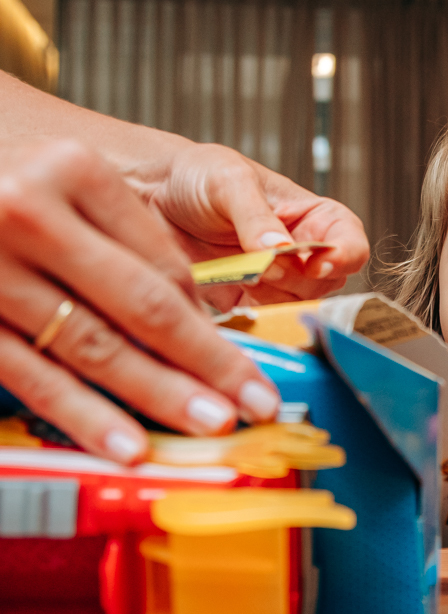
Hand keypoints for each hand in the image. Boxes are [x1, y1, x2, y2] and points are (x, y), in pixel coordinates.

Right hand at [0, 139, 282, 463]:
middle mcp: (31, 213)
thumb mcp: (65, 184)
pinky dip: (85, 415)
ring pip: (94, 346)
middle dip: (209, 362)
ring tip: (210, 422)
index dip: (211, 317)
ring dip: (160, 393)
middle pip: (143, 305)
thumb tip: (198, 321)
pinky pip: (34, 376)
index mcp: (73, 171)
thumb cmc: (3, 188)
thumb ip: (126, 238)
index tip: (247, 359)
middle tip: (255, 400)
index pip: (163, 262)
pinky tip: (126, 442)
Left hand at [133, 142, 369, 310]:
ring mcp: (275, 281)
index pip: (350, 242)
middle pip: (327, 283)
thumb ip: (256, 216)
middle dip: (299, 280)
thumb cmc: (195, 175)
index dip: (343, 256)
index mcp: (312, 216)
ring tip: (239, 272)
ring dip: (272, 297)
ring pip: (298, 307)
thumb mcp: (229, 181)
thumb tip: (282, 250)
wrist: (146, 196)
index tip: (318, 263)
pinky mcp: (245, 304)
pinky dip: (251, 316)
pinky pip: (263, 323)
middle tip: (262, 265)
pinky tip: (229, 292)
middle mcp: (301, 252)